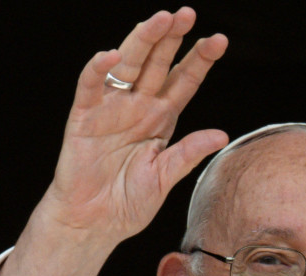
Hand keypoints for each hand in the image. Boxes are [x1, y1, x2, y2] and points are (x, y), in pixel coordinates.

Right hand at [36, 7, 228, 246]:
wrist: (93, 223)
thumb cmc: (128, 203)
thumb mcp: (165, 178)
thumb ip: (188, 154)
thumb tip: (221, 134)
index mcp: (161, 119)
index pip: (184, 81)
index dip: (200, 60)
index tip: (219, 40)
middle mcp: (138, 107)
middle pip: (158, 64)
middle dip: (172, 38)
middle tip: (187, 13)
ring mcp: (111, 109)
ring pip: (127, 65)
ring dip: (142, 41)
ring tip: (160, 19)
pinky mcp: (84, 118)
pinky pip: (90, 87)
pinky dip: (97, 70)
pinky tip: (110, 54)